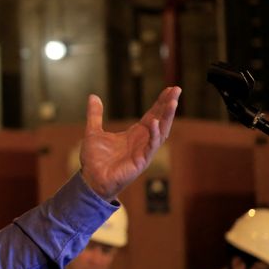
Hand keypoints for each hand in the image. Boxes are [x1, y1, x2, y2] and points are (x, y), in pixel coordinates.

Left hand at [80, 86, 180, 200]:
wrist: (91, 179)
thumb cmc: (95, 160)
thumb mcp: (93, 132)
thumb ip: (95, 115)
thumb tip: (93, 96)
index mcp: (134, 134)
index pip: (152, 115)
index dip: (160, 103)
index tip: (170, 89)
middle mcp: (143, 141)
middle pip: (160, 120)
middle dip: (168, 106)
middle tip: (177, 90)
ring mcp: (144, 151)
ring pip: (160, 132)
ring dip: (167, 118)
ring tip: (172, 103)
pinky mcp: (141, 161)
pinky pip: (150, 146)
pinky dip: (154, 134)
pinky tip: (155, 123)